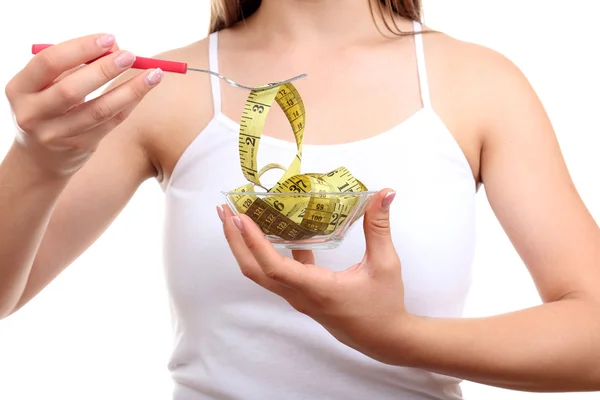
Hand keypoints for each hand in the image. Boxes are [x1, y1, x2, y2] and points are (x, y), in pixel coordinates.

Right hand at [4, 33, 162, 176]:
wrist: (41, 156)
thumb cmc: (49, 106)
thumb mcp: (48, 85)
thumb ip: (75, 66)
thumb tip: (115, 48)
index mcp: (20, 89)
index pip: (49, 63)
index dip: (80, 48)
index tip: (110, 39)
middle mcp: (33, 114)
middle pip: (72, 89)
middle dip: (104, 70)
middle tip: (131, 55)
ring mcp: (56, 134)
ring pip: (99, 110)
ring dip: (130, 90)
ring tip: (153, 74)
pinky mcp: (80, 146)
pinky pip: (112, 122)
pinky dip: (130, 103)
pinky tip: (145, 89)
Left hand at [219, 189, 412, 364]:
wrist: (384, 339)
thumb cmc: (384, 306)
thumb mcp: (385, 265)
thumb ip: (380, 228)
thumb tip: (384, 193)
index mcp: (317, 289)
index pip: (275, 267)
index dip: (254, 242)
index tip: (240, 217)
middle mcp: (299, 295)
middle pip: (254, 270)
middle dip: (235, 240)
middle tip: (225, 210)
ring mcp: (298, 296)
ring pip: (261, 272)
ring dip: (245, 245)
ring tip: (238, 217)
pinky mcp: (302, 294)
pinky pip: (277, 272)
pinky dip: (269, 250)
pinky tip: (276, 229)